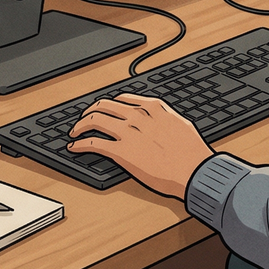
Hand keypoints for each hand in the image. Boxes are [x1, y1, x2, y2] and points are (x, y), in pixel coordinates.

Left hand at [67, 93, 213, 198]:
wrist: (192, 169)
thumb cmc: (191, 151)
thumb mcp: (180, 123)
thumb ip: (165, 116)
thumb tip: (160, 115)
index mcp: (152, 108)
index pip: (121, 99)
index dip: (108, 103)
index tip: (102, 108)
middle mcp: (137, 116)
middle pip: (103, 106)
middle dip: (89, 111)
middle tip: (83, 119)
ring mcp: (128, 133)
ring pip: (94, 120)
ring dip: (80, 125)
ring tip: (75, 131)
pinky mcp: (121, 152)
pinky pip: (94, 144)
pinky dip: (81, 144)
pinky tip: (75, 146)